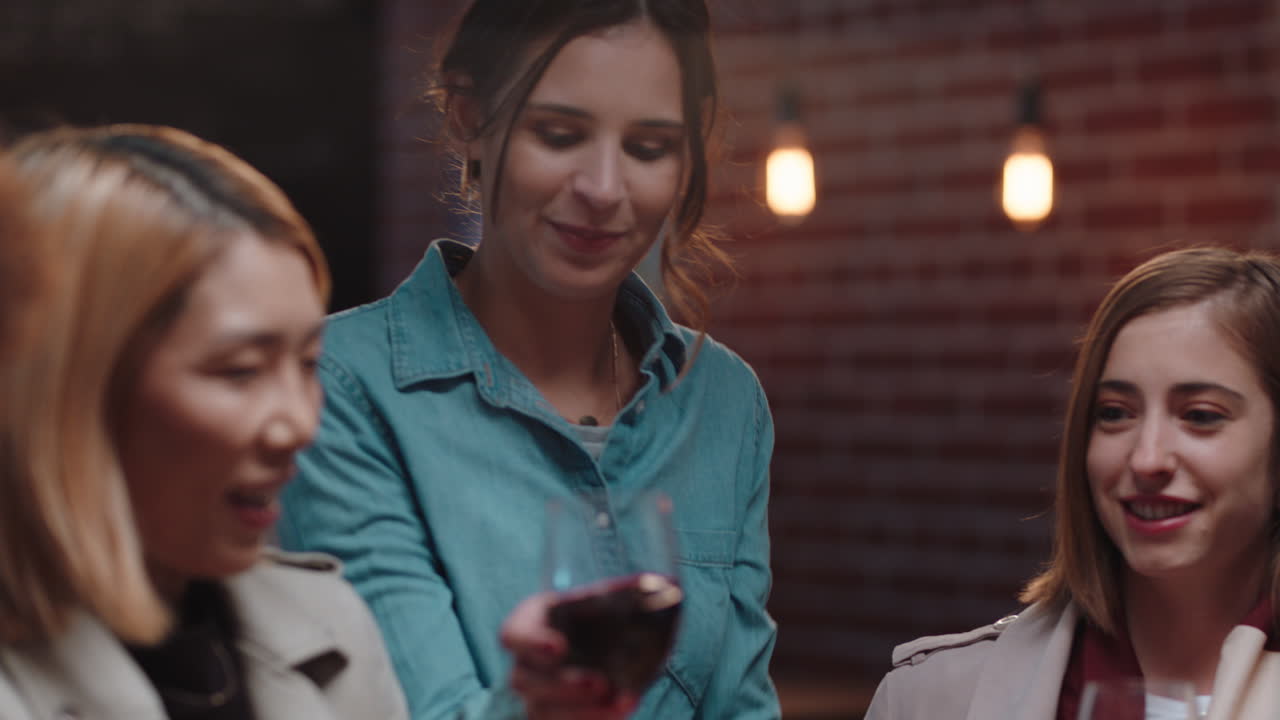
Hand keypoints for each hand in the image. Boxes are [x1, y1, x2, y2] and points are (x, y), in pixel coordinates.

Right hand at [500, 592, 639, 719]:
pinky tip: (623, 708)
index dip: (530, 642)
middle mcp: (527, 660)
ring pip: (541, 711)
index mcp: (532, 621)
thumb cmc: (607, 613)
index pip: (513, 634)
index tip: (559, 647)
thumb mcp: (615, 598)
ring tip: (621, 704)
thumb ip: (630, 592)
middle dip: (561, 686)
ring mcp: (537, 693)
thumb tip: (660, 585)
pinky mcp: (553, 714)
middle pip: (524, 679)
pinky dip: (593, 719)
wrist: (618, 644)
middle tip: (600, 683)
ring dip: (581, 711)